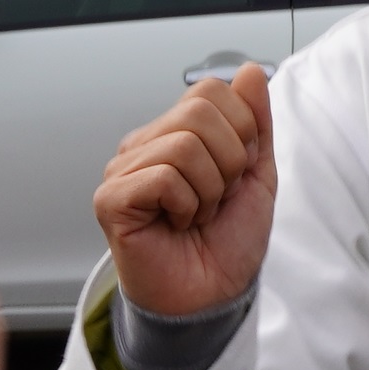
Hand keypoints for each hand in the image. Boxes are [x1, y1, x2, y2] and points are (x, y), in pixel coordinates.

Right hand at [93, 66, 276, 316]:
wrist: (213, 297)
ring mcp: (123, 171)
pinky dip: (186, 206)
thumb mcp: (257, 174)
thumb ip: (255, 121)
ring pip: (185, 145)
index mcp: (174, 133)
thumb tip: (250, 72)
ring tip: (196, 216)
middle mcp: (144, 145)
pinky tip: (176, 226)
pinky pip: (165, 177)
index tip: (235, 176)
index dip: (241, 133)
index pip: (211, 90)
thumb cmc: (227, 242)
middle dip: (229, 162)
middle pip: (199, 111)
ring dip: (209, 191)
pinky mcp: (111, 199)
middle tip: (216, 199)